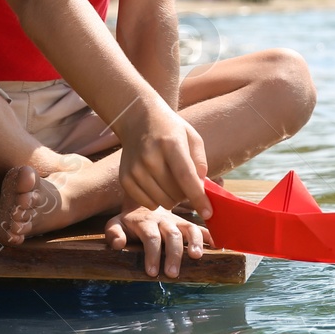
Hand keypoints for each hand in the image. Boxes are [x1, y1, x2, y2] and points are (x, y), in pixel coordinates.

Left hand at [104, 204, 214, 277]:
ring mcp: (177, 221)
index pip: (151, 237)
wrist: (143, 201)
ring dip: (196, 242)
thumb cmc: (129, 221)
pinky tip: (217, 246)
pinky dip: (210, 236)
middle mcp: (164, 220)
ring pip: (189, 228)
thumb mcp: (115, 224)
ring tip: (198, 257)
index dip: (152, 254)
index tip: (152, 273)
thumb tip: (118, 245)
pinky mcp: (186, 224)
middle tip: (172, 274)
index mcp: (145, 221)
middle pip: (172, 235)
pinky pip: (200, 227)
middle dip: (174, 254)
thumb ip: (114, 233)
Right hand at [116, 98, 212, 218]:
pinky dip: (157, 200)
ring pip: (162, 201)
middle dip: (186, 195)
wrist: (139, 120)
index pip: (186, 177)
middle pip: (175, 193)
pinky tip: (158, 185)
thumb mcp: (192, 137)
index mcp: (170, 144)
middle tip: (186, 183)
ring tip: (172, 183)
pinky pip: (147, 203)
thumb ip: (200, 162)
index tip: (208, 213)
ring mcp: (135, 169)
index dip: (198, 197)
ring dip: (172, 199)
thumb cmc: (171, 130)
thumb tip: (201, 187)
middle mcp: (150, 157)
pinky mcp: (125, 178)